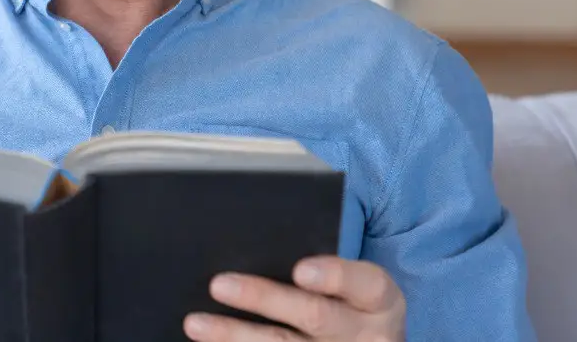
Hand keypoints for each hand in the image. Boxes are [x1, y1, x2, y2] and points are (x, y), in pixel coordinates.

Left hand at [184, 257, 404, 340]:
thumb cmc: (348, 303)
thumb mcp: (354, 286)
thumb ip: (320, 266)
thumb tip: (251, 243)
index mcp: (380, 300)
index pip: (366, 283)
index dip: (334, 275)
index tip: (299, 269)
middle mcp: (366, 335)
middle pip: (316, 316)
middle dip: (264, 298)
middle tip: (219, 284)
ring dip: (236, 335)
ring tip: (196, 323)